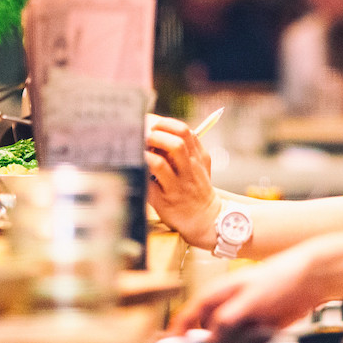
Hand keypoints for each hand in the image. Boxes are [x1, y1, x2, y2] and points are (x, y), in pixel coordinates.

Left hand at [145, 115, 220, 245]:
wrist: (205, 219)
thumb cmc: (196, 187)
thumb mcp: (200, 165)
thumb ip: (187, 147)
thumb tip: (159, 127)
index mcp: (198, 157)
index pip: (183, 130)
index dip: (163, 123)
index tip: (151, 124)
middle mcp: (190, 170)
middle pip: (175, 142)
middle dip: (155, 134)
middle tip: (143, 136)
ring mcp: (177, 186)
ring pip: (160, 162)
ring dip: (145, 153)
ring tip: (139, 149)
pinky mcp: (164, 200)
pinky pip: (149, 183)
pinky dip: (140, 170)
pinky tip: (136, 165)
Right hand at [168, 241, 324, 338]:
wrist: (312, 277)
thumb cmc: (279, 276)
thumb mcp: (250, 297)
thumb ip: (228, 317)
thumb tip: (210, 337)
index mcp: (219, 293)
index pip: (190, 312)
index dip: (177, 329)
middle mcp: (229, 305)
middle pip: (206, 329)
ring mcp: (244, 316)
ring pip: (226, 339)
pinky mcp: (261, 327)